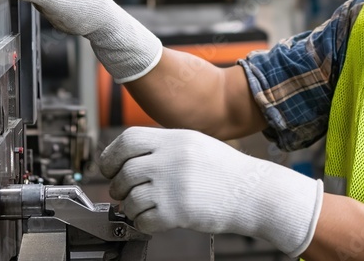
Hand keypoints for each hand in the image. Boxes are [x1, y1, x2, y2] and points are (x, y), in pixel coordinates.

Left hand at [100, 127, 322, 257]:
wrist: (254, 194)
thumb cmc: (227, 173)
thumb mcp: (197, 145)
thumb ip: (166, 147)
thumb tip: (129, 158)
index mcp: (176, 139)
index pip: (128, 140)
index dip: (111, 155)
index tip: (109, 167)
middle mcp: (172, 159)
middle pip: (124, 171)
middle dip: (119, 186)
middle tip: (125, 192)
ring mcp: (173, 185)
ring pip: (130, 198)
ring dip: (131, 207)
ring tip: (143, 208)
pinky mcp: (176, 211)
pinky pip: (143, 220)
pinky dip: (143, 223)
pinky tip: (155, 220)